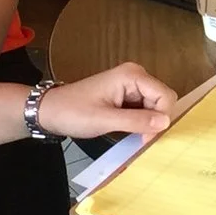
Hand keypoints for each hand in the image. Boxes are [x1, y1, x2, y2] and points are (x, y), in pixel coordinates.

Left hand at [38, 62, 180, 143]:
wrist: (50, 111)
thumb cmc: (73, 113)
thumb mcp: (104, 120)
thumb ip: (137, 121)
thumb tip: (166, 123)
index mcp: (132, 75)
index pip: (165, 96)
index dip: (161, 118)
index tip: (146, 138)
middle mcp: (136, 76)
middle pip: (162, 100)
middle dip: (155, 121)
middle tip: (140, 139)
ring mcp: (131, 85)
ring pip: (155, 106)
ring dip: (148, 123)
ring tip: (132, 136)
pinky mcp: (127, 95)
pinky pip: (144, 108)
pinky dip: (141, 122)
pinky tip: (130, 131)